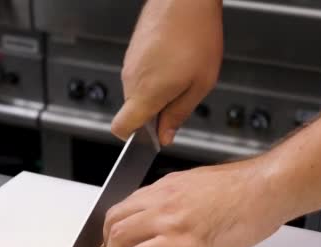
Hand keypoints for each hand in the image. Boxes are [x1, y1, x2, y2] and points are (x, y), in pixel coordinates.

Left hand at [102, 156, 290, 246]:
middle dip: (109, 242)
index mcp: (168, 186)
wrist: (265, 188)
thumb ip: (185, 198)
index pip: (128, 204)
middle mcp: (162, 199)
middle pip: (114, 218)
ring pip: (119, 235)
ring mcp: (168, 219)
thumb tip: (181, 215)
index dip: (119, 226)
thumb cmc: (247, 188)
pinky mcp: (180, 240)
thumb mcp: (204, 185)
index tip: (122, 240)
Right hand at [111, 0, 222, 145]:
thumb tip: (166, 135)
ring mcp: (130, 63)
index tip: (154, 135)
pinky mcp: (133, 50)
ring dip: (159, 90)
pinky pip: (141, 73)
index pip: (121, 128)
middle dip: (156, 111)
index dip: (135, 138)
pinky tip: (178, 59)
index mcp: (145, 94)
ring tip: (184, 71)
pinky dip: (157, 74)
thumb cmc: (195, 35)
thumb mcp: (199, 85)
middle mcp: (130, 79)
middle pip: (134, 110)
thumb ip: (179, 114)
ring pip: (140, 91)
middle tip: (183, 95)